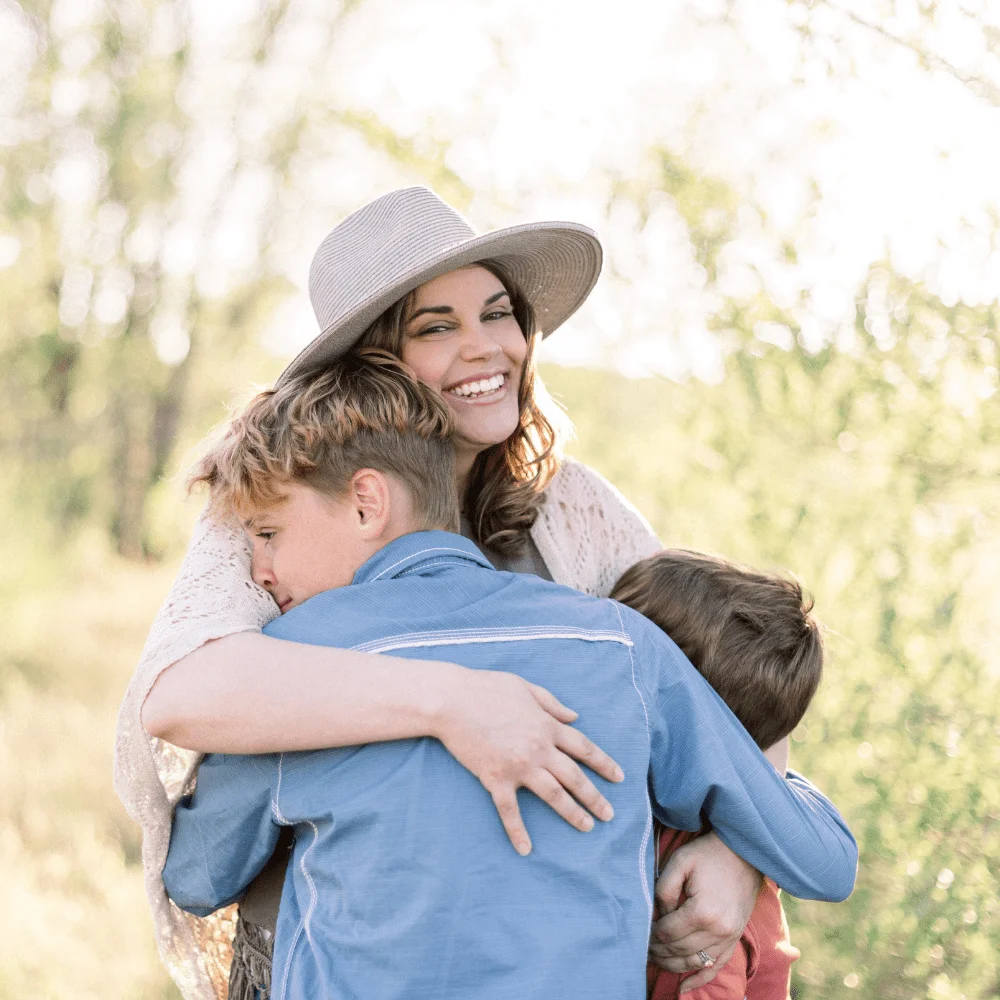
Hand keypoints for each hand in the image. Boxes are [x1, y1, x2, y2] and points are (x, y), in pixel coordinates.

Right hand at [432, 667, 623, 854]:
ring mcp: (518, 765)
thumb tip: (575, 717)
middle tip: (609, 814)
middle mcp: (539, 748)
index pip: (584, 748)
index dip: (603, 763)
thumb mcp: (524, 687)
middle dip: (595, 797)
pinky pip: (510, 810)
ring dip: (572, 812)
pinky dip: (518, 831)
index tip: (619, 777)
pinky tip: (526, 849)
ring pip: (553, 794)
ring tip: (587, 826)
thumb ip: (552, 703)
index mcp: (547, 725)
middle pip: (574, 777)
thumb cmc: (486, 688)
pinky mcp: (495, 778)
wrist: (451, 700)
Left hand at [648, 832, 761, 991]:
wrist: (744, 853)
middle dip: (658, 951)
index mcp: (702, 912)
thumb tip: (658, 915)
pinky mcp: (735, 938)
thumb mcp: (680, 862)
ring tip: (656, 961)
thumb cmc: (708, 854)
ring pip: (695, 962)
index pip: (667, 933)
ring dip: (673, 965)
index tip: (641, 930)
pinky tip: (684, 988)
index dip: (651, 934)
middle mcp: (718, 930)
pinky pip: (717, 966)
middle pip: (679, 950)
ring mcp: (729, 937)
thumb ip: (664, 889)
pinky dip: (700, 979)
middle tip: (643, 947)